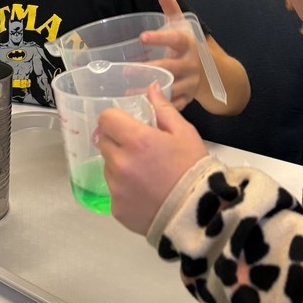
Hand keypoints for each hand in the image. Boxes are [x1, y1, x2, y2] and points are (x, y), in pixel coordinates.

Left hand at [97, 82, 207, 233]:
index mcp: (136, 140)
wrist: (198, 215)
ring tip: (145, 174)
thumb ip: (163, 109)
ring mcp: (116, 188)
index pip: (106, 119)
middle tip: (140, 150)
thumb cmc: (193, 169)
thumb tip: (151, 88)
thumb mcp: (184, 133)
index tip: (127, 124)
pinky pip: (114, 191)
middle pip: (104, 142)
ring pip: (108, 167)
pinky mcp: (116, 208)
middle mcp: (120, 163)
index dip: (115, 119)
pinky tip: (145, 192)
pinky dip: (125, 189)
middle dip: (118, 141)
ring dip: (120, 165)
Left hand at [138, 0, 202, 109]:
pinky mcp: (188, 99)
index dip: (160, 38)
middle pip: (171, 67)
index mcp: (189, 45)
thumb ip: (171, 9)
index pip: (176, 39)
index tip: (142, 37)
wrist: (212, 73)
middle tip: (126, 70)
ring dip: (151, 90)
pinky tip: (142, 108)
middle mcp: (191, 64)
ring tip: (129, 92)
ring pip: (171, 88)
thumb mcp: (182, 27)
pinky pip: (174, 105)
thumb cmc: (188, 47)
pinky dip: (160, 108)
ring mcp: (191, 83)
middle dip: (150, 69)